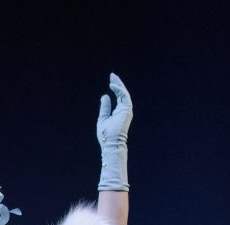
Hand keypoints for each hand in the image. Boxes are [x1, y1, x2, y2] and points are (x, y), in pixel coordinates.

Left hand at [97, 73, 131, 191]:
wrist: (110, 143)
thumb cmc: (105, 135)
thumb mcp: (103, 118)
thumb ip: (105, 107)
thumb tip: (105, 96)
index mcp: (119, 112)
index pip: (119, 97)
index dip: (115, 89)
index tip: (110, 81)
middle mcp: (124, 110)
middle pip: (122, 94)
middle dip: (117, 84)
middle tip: (112, 76)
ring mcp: (126, 110)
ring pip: (124, 94)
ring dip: (119, 85)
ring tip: (113, 78)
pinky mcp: (127, 110)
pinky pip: (124, 97)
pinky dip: (119, 91)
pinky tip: (113, 86)